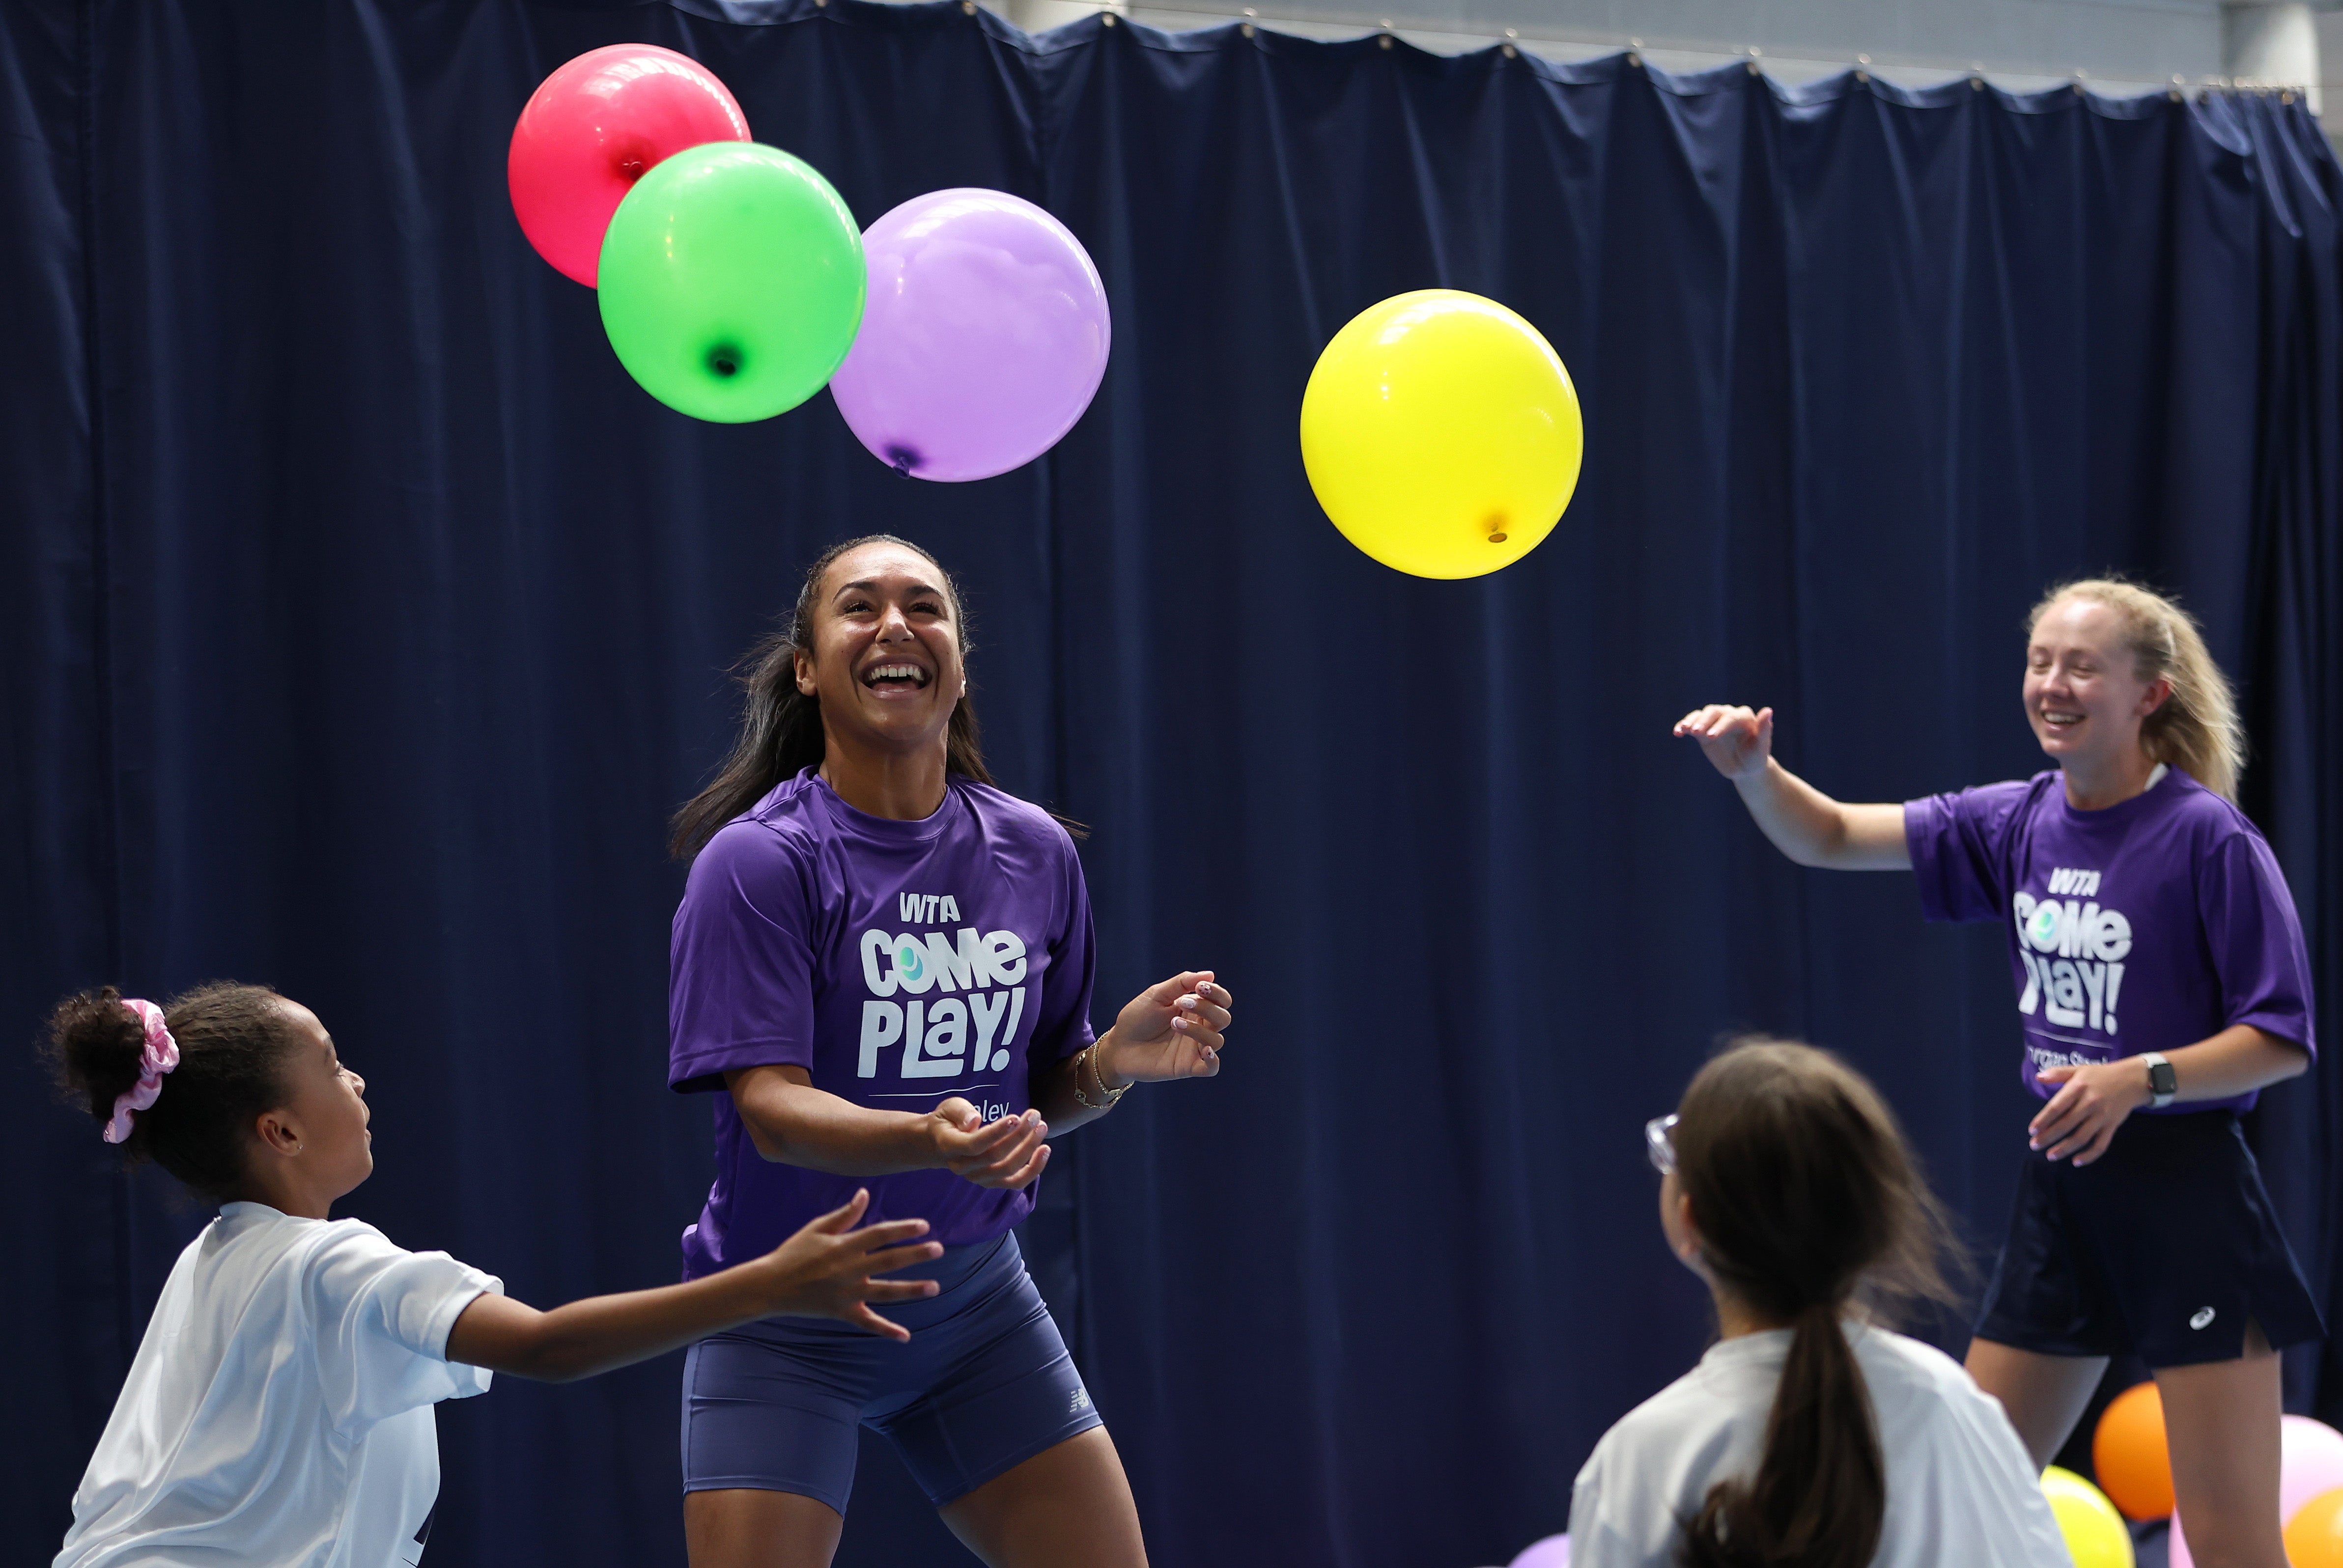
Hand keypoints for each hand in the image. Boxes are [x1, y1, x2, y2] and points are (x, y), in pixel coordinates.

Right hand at [757, 1189, 945, 1340]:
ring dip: (912, 1290)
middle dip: (916, 1254)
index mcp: (844, 1245)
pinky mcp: (842, 1312)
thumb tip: (865, 1194)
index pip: (880, 1233)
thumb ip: (845, 1215)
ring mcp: (847, 1293)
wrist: (770, 1286)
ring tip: (935, 1287)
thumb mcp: (817, 1228)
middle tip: (939, 1249)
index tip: (924, 1225)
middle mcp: (849, 1269)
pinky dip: (886, 1330)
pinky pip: (868, 1323)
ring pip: (886, 1291)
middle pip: (889, 1260)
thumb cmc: (793, 1253)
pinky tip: (905, 1336)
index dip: (903, 1228)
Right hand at [926, 1099, 1049, 1189]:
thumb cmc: (948, 1121)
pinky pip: (1015, 1182)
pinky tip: (1044, 1151)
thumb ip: (960, 1112)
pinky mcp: (992, 1182)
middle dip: (1019, 1136)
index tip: (1016, 1118)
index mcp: (950, 1147)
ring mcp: (978, 1177)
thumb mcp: (948, 1108)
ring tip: (1041, 1127)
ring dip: (1029, 1149)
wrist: (941, 1144)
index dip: (997, 1133)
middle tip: (1034, 1116)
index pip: (975, 1144)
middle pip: (995, 1157)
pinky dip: (1033, 1169)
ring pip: (1008, 1170)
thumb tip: (975, 1120)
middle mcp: (963, 1167)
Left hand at [1097, 973, 1232, 1084]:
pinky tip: (1204, 1051)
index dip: (1217, 993)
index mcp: (1195, 1008)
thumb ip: (1182, 983)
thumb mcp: (1157, 994)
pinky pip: (1211, 1067)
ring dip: (1199, 1030)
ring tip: (1174, 1024)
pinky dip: (1213, 1060)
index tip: (1200, 987)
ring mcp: (1194, 1048)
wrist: (1118, 1045)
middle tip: (1181, 1003)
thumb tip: (1210, 975)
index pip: (1221, 1000)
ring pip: (1217, 1040)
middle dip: (1207, 1007)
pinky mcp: (1188, 1067)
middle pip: (1223, 1018)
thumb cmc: (1137, 1018)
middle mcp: (1199, 1027)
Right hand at [1673, 704, 1774, 779]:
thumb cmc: (1755, 758)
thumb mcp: (1760, 749)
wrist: (1744, 768)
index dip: (1721, 726)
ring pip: (1701, 715)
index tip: (1711, 737)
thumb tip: (1768, 710)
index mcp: (1745, 717)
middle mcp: (1729, 715)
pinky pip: (1691, 723)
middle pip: (1714, 712)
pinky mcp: (1703, 729)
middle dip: (1704, 721)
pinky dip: (1683, 726)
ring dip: (1691, 721)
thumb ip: (1764, 730)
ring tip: (1683, 729)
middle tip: (1695, 732)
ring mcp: (1715, 721)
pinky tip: (1677, 732)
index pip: (1731, 718)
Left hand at [2030, 1061, 2151, 1165]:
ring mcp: (2102, 1116)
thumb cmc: (2100, 1075)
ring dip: (2065, 1149)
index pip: (2056, 1107)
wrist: (2132, 1079)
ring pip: (2081, 1137)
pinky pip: (2101, 1144)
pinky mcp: (2113, 1126)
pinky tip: (2076, 1161)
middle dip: (2048, 1137)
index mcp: (2078, 1088)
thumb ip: (2057, 1073)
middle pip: (2066, 1124)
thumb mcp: (2078, 1069)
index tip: (2031, 1130)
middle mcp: (2090, 1103)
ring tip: (2050, 1156)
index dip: (2043, 1120)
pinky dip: (2089, 1155)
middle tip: (2035, 1145)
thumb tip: (2038, 1077)